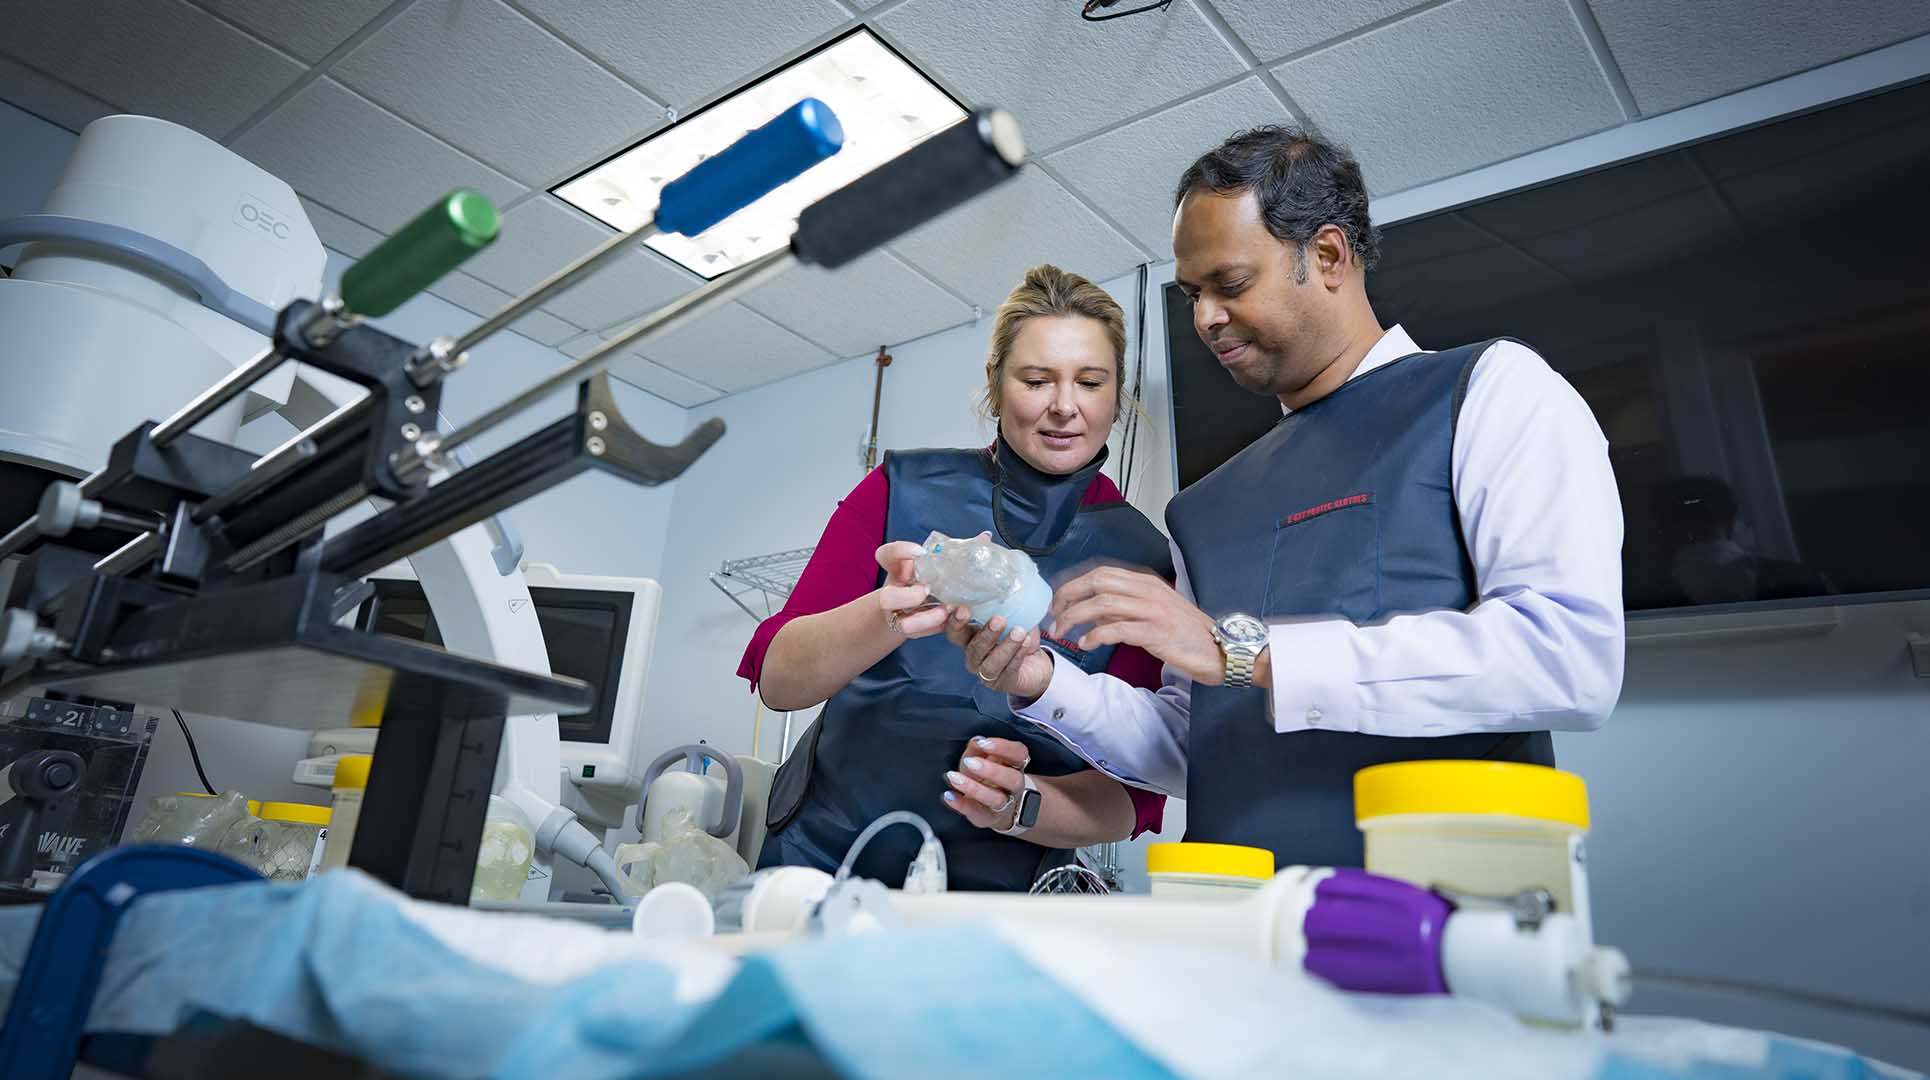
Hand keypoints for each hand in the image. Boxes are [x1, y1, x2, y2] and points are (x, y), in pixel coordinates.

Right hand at [875, 541, 948, 636]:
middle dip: (909, 597)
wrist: (912, 605)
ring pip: (903, 624)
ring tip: (945, 611)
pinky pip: (919, 635)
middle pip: (886, 598)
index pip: (886, 555)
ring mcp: (900, 615)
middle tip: (928, 591)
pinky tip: (948, 620)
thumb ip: (955, 552)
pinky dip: (934, 628)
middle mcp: (893, 593)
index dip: (899, 553)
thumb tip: (984, 538)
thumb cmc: (928, 578)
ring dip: (926, 619)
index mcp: (897, 569)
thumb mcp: (935, 563)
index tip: (920, 552)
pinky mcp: (910, 630)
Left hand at [941, 735, 1030, 830]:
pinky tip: (949, 795)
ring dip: (974, 788)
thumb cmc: (986, 776)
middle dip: (992, 770)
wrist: (992, 806)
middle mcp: (1014, 786)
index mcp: (1016, 765)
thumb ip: (978, 748)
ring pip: (996, 799)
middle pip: (1012, 779)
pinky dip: (960, 804)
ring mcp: (1004, 804)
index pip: (1019, 753)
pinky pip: (976, 812)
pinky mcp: (987, 817)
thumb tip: (976, 741)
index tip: (984, 743)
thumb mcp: (981, 758)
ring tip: (954, 777)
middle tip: (970, 762)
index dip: (1004, 748)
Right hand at [945, 610, 1053, 699]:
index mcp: (969, 637)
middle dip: (985, 633)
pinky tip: (1027, 645)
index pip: (954, 632)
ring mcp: (985, 672)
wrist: (1036, 664)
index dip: (955, 622)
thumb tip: (1011, 583)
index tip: (962, 608)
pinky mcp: (1001, 683)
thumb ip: (1006, 605)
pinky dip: (1017, 656)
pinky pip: (1008, 670)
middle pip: (972, 648)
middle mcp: (972, 656)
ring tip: (1020, 632)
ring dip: (1005, 646)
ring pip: (990, 662)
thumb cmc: (1019, 637)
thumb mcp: (1012, 617)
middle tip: (998, 619)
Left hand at [1048, 566, 1224, 684]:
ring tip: (1062, 632)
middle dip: (1067, 596)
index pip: (1100, 573)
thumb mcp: (1151, 612)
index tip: (1056, 600)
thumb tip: (1091, 612)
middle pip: (1096, 582)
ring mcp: (1152, 609)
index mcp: (1145, 582)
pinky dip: (1096, 636)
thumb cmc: (1185, 633)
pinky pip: (1117, 629)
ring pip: (1102, 604)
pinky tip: (1086, 644)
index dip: (1073, 584)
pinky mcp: (1156, 632)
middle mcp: (1147, 590)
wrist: (1218, 649)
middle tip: (1052, 615)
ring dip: (1074, 617)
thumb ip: (1121, 609)